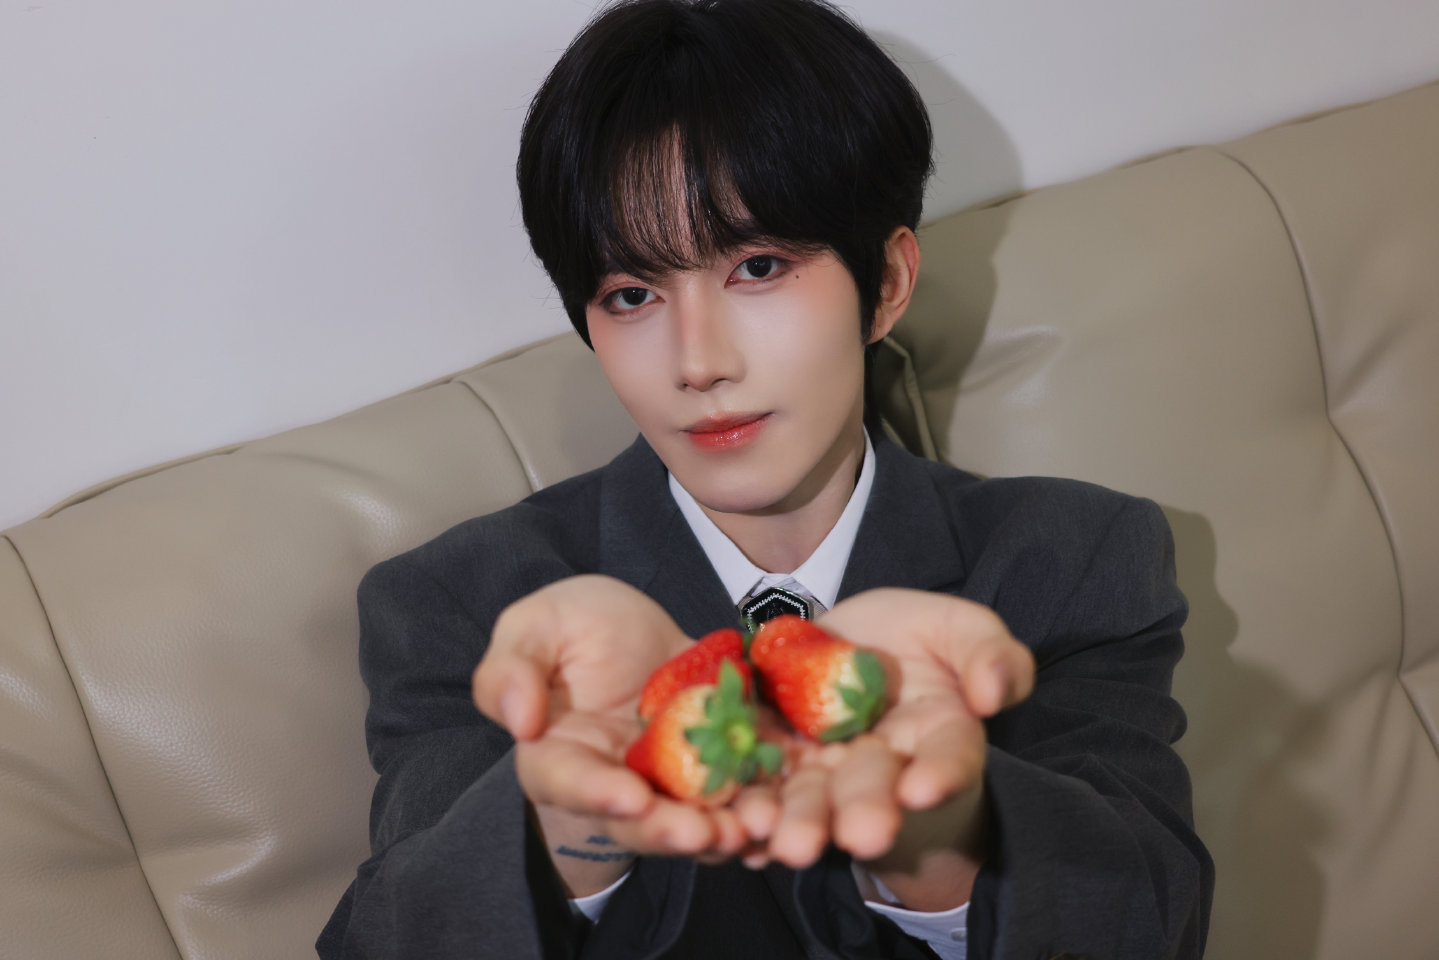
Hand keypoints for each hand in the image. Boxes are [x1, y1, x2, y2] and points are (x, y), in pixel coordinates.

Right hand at [471, 575, 776, 891]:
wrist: (635, 625)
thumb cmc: (574, 626)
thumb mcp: (533, 627)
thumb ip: (510, 669)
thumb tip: (517, 721)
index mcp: (560, 755)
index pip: (569, 782)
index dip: (597, 793)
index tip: (628, 797)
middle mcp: (616, 781)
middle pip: (639, 819)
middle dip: (672, 829)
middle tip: (704, 832)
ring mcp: (672, 781)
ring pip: (696, 818)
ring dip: (727, 829)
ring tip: (756, 827)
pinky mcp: (721, 767)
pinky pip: (744, 794)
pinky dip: (767, 804)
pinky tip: (791, 808)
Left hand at [760, 589, 1034, 906]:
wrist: (844, 645)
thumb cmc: (916, 641)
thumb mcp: (961, 631)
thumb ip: (990, 655)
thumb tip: (992, 695)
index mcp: (938, 738)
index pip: (949, 758)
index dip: (940, 774)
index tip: (922, 790)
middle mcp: (881, 768)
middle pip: (873, 791)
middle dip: (864, 812)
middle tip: (860, 834)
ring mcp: (823, 772)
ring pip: (812, 802)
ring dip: (801, 824)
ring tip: (789, 843)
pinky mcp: (772, 766)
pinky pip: (759, 792)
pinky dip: (749, 816)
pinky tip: (741, 831)